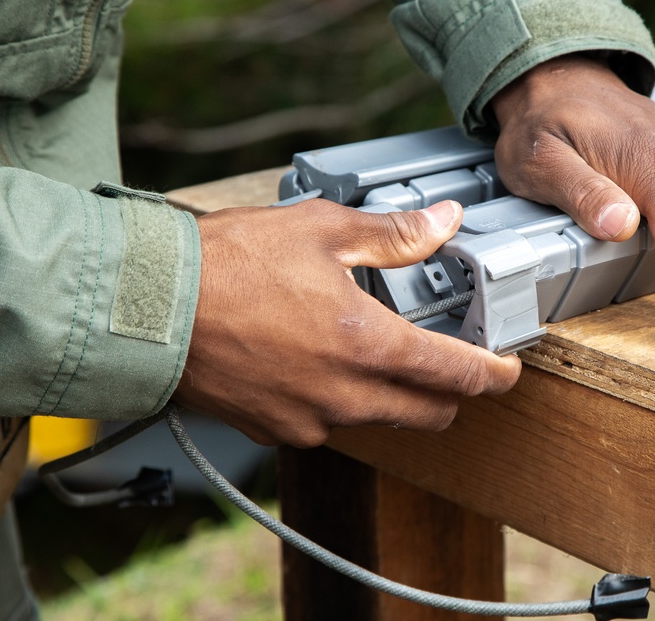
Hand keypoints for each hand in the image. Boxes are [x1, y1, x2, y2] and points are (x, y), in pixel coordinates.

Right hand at [173, 199, 520, 446]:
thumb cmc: (227, 264)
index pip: (456, 376)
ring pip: (381, 421)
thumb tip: (444, 221)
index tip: (507, 369)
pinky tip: (320, 363)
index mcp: (367, 345)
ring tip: (373, 351)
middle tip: (450, 362)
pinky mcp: (276, 432)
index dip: (493, 375)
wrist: (147, 309)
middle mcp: (345, 396)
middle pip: (429, 414)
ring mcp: (310, 421)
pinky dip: (342, 401)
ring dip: (394, 396)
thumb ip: (394, 234)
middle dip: (451, 393)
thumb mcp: (321, 230)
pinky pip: (330, 425)